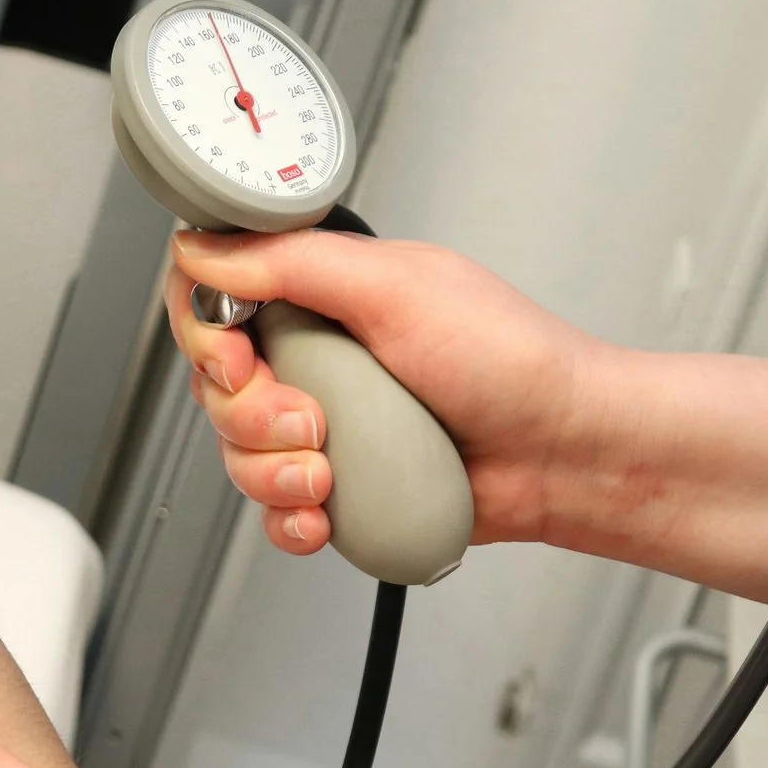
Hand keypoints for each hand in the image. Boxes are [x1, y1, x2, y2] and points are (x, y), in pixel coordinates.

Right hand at [166, 230, 608, 554]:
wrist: (564, 455)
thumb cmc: (512, 362)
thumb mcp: (397, 288)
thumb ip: (293, 263)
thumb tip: (204, 248)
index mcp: (325, 292)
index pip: (218, 297)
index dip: (207, 334)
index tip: (238, 358)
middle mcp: (320, 355)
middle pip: (218, 386)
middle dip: (250, 415)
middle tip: (310, 419)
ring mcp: (330, 423)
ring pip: (239, 454)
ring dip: (272, 472)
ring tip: (331, 471)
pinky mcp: (343, 484)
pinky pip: (276, 510)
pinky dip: (291, 519)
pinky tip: (327, 514)